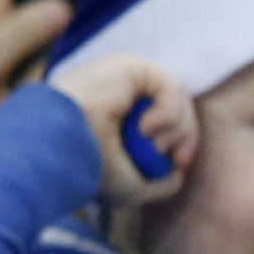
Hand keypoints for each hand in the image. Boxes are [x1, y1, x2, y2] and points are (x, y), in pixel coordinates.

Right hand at [45, 53, 195, 212]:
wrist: (67, 148)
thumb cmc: (92, 169)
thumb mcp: (135, 187)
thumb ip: (163, 181)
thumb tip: (178, 167)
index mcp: (122, 118)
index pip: (170, 122)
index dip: (185, 141)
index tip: (179, 163)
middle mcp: (124, 95)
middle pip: (180, 108)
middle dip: (186, 136)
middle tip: (176, 158)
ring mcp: (127, 79)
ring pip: (179, 98)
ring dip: (175, 128)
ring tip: (150, 143)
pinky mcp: (129, 66)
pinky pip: (170, 86)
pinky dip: (168, 113)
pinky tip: (144, 128)